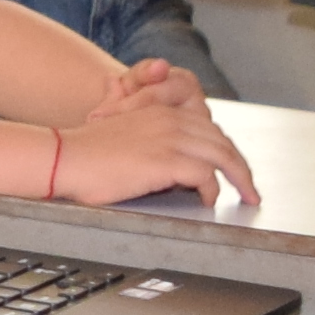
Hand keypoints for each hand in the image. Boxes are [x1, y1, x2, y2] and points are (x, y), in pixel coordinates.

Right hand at [48, 77, 251, 209]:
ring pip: (223, 156)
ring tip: (245, 197)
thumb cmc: (86, 155)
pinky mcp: (165, 160)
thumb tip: (173, 170)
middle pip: (223, 142)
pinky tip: (207, 201)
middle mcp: (171, 120)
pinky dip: (211, 190)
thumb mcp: (125, 137)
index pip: (210, 130)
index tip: (235, 171)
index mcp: (161, 112)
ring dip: (239, 179)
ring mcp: (170, 139)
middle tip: (251, 189)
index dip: (227, 152)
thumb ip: (152, 143)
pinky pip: (205, 175)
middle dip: (242, 167)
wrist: (63, 157)